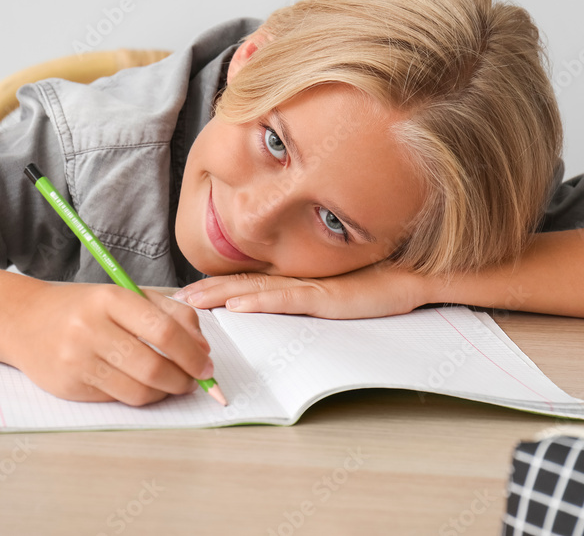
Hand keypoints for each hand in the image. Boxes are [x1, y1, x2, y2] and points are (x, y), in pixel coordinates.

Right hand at [0, 282, 213, 405]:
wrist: (23, 321)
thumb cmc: (82, 308)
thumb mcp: (125, 295)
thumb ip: (170, 314)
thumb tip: (202, 349)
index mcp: (109, 298)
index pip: (163, 331)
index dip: (192, 354)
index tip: (207, 365)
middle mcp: (90, 328)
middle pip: (153, 367)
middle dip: (184, 379)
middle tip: (195, 380)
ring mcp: (77, 360)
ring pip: (138, 391)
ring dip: (166, 392)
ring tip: (174, 384)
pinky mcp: (69, 386)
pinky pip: (118, 399)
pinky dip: (140, 397)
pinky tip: (145, 387)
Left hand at [174, 261, 429, 319]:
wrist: (411, 276)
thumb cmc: (374, 285)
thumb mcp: (330, 294)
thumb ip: (303, 297)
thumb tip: (272, 306)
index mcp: (293, 278)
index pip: (246, 282)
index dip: (214, 286)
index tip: (185, 294)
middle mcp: (294, 279)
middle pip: (240, 283)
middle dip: (204, 292)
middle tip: (172, 299)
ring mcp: (308, 286)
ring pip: (254, 290)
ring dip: (219, 296)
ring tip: (190, 303)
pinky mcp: (324, 297)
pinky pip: (285, 300)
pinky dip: (258, 303)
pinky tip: (237, 307)